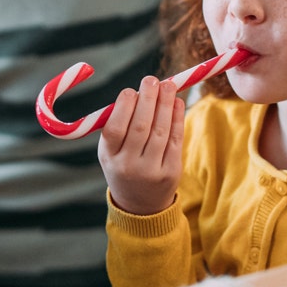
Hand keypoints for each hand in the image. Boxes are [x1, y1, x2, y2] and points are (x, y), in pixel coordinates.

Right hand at [98, 77, 184, 214]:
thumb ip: (119, 124)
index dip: (123, 107)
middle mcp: (128, 165)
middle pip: (140, 127)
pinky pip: (175, 140)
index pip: (115, 129)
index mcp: (109, 157)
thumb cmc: (124, 166)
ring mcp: (151, 170)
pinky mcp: (171, 172)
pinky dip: (177, 118)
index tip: (131, 90)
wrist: (140, 205)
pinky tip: (178, 103)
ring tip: (168, 85)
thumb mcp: (111, 151)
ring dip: (166, 104)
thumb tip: (140, 92)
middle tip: (152, 80)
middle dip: (148, 99)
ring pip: (160, 131)